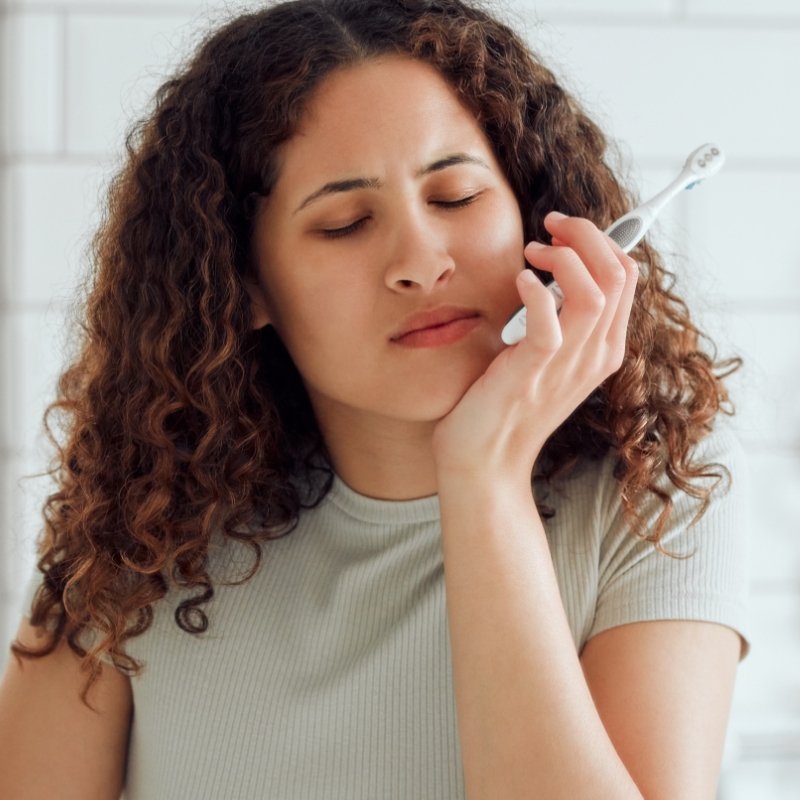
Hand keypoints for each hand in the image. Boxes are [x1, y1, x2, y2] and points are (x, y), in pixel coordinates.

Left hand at [431, 211, 638, 480]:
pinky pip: (550, 323)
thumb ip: (561, 320)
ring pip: (595, 291)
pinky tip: (518, 281)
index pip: (625, 277)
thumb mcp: (547, 357)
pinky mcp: (533, 373)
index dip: (599, 240)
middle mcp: (596, 355)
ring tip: (532, 253)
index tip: (562, 232)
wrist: (485, 460)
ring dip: (564, 258)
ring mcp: (568, 366)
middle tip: (550, 228)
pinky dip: (535, 292)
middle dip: (587, 235)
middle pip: (618, 274)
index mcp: (603, 349)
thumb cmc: (507, 404)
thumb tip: (554, 270)